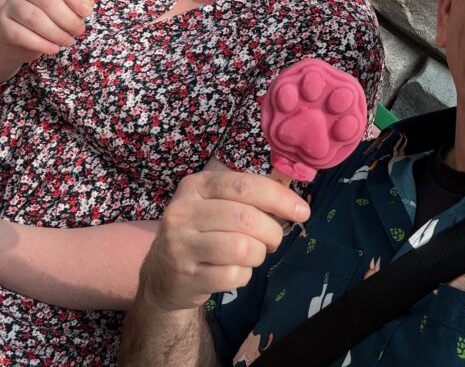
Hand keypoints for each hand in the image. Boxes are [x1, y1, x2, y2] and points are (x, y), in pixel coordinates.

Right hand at [0, 0, 94, 61]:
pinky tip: (53, 49)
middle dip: (67, 18)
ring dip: (56, 33)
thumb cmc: (48, 19)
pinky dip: (41, 44)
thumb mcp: (64, 8)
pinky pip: (21, 34)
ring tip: (68, 41)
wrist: (17, 36)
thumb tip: (89, 4)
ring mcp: (11, 5)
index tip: (86, 12)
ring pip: (34, 17)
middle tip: (78, 31)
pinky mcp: (3, 25)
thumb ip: (78, 4)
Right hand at [138, 170, 309, 312]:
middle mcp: (183, 212)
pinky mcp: (185, 277)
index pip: (244, 186)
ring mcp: (180, 245)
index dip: (279, 198)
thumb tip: (293, 202)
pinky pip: (233, 276)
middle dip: (272, 232)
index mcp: (196, 186)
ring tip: (252, 254)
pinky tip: (234, 271)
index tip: (302, 211)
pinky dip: (244, 275)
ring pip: (242, 248)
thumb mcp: (216, 204)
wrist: (162, 273)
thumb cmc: (201, 232)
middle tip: (273, 240)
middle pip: (246, 218)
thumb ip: (248, 198)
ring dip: (258, 254)